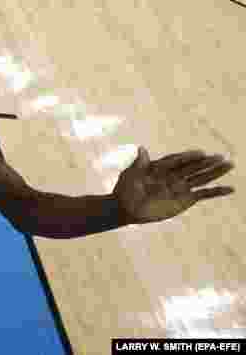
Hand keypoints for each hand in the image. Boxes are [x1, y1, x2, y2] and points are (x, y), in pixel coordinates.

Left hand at [113, 147, 233, 223]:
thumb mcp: (131, 175)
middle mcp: (174, 174)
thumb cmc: (126, 189)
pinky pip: (204, 194)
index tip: (200, 153)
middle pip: (193, 167)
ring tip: (230, 165)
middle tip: (222, 157)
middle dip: (207, 163)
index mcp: (161, 166)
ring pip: (201, 177)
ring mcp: (181, 186)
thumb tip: (142, 149)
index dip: (188, 157)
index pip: (177, 160)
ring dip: (215, 172)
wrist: (126, 208)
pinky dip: (216, 192)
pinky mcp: (186, 199)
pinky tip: (230, 189)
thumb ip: (139, 164)